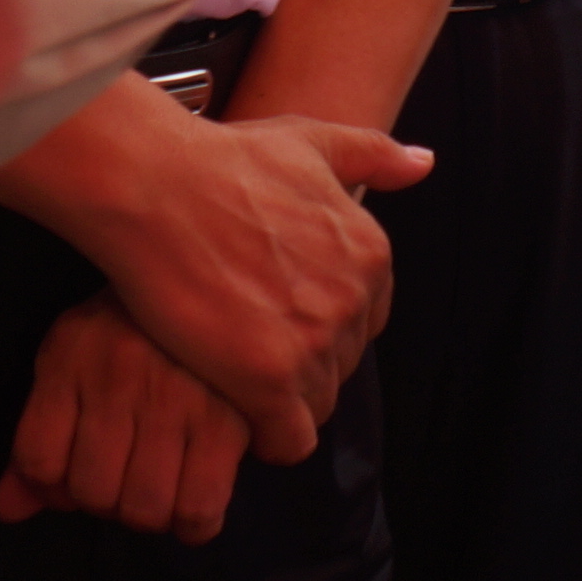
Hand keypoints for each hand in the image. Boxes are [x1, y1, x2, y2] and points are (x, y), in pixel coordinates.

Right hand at [0, 97, 426, 463]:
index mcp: (370, 252)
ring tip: (232, 372)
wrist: (157, 187)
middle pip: (339, 365)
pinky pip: (289, 440)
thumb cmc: (222, 161)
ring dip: (280, 399)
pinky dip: (267, 438)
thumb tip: (423, 162)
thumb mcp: (309, 140)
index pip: (363, 321)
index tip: (276, 315)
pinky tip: (234, 408)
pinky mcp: (270, 380)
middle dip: (299, 361)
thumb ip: (372, 154)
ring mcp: (315, 343)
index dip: (318, 324)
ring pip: (315, 404)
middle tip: (245, 342)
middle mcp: (353, 300)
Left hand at [0, 294, 255, 542]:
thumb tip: (5, 510)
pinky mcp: (226, 420)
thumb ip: (39, 439)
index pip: (38, 461)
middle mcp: (117, 375)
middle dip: (104, 501)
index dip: (53, 488)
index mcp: (70, 356)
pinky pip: (197, 509)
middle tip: (126, 476)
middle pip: (92, 492)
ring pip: (143, 508)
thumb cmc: (134, 330)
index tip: (76, 476)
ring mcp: (175, 398)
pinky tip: (194, 501)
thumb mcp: (73, 364)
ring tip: (161, 487)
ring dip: (148, 513)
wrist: (214, 281)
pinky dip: (194, 524)